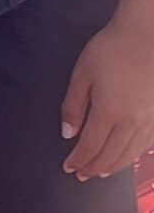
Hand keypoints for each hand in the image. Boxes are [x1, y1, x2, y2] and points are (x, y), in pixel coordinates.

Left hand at [61, 14, 153, 178]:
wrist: (147, 36)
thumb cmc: (110, 50)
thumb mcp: (82, 73)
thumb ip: (74, 106)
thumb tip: (67, 133)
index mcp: (109, 112)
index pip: (90, 146)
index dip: (78, 160)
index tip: (68, 168)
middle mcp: (131, 122)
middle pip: (111, 155)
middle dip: (94, 167)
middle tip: (81, 175)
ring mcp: (149, 121)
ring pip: (130, 153)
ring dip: (113, 166)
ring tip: (100, 172)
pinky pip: (145, 145)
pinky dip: (133, 156)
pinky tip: (126, 157)